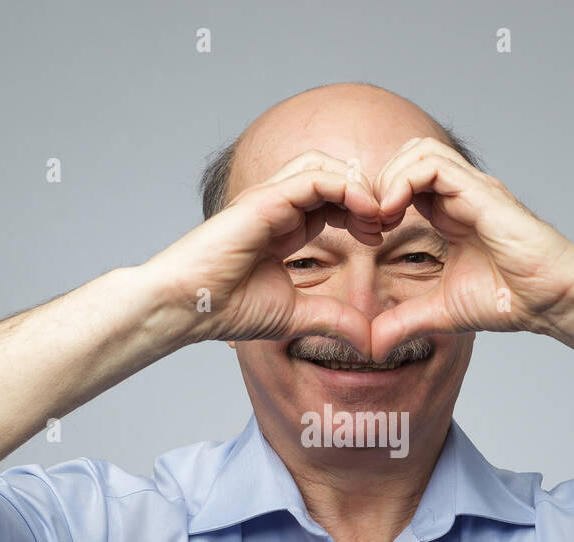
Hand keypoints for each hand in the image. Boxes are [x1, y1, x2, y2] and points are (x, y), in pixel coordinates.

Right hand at [144, 149, 383, 355]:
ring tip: (376, 215)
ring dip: (357, 185)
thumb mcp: (297, 316)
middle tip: (383, 223)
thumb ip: (334, 321)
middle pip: (331, 173)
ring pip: (323, 165)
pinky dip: (345, 188)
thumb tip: (369, 343)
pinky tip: (364, 212)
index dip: (361, 211)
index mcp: (284, 226)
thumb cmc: (229, 309)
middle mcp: (277, 206)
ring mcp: (269, 199)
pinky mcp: (264, 200)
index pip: (331, 199)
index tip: (378, 238)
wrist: (189, 307)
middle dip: (364, 193)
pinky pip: (314, 177)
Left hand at [368, 137, 573, 359]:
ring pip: (419, 151)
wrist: (549, 300)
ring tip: (381, 216)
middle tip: (369, 221)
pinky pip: (433, 165)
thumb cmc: (508, 300)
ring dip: (390, 178)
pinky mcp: (481, 193)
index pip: (404, 180)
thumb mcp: (440, 312)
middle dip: (379, 181)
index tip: (366, 234)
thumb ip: (405, 322)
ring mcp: (472, 189)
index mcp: (449, 213)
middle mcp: (460, 194)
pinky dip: (404, 181)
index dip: (378, 199)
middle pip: (409, 155)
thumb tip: (374, 345)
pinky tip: (394, 213)